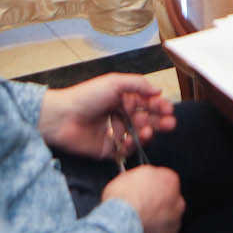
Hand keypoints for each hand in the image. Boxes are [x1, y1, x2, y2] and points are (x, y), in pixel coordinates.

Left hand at [37, 73, 175, 159]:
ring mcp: (115, 132)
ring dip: (148, 132)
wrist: (62, 117)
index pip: (147, 103)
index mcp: (123, 98)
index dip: (159, 106)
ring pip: (139, 135)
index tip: (168, 109)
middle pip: (146, 119)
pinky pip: (126, 150)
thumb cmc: (86, 96)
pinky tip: (133, 139)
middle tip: (170, 123)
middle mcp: (120, 115)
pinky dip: (132, 146)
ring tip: (149, 130)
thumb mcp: (114, 82)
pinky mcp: (108, 149)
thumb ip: (138, 84)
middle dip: (160, 120)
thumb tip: (158, 89)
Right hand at [103, 166, 183, 232]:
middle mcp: (177, 202)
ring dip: (155, 220)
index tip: (143, 190)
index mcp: (170, 180)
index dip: (151, 186)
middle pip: (168, 200)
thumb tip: (139, 181)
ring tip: (138, 222)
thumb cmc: (124, 200)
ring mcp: (174, 223)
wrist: (120, 224)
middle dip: (156, 204)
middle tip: (141, 207)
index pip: (164, 179)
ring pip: (166, 219)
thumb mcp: (128, 175)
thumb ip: (142, 178)